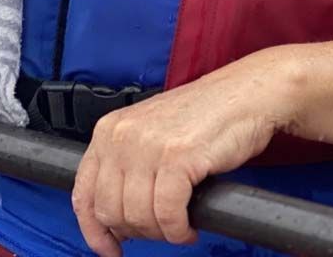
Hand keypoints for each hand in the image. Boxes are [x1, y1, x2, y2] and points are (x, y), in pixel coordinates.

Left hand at [71, 49, 299, 256]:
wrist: (249, 93)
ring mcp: (149, 145)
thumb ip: (126, 167)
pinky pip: (167, 215)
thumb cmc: (207, 115)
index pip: (83, 194)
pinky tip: (190, 227)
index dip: (95, 231)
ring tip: (180, 224)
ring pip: (138, 218)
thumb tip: (114, 219)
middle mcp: (122, 135)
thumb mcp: (151, 134)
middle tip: (162, 227)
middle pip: (110, 212)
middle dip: (138, 231)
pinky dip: (179, 230)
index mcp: (110, 130)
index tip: (111, 249)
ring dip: (162, 233)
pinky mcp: (177, 157)